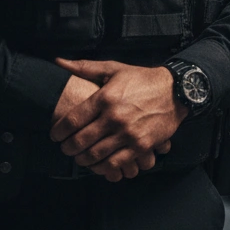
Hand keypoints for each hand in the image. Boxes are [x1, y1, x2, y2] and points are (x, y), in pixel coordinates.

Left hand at [49, 58, 186, 180]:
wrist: (175, 91)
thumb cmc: (141, 79)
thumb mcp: (113, 69)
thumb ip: (85, 67)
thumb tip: (59, 62)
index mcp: (105, 97)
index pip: (73, 120)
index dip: (59, 131)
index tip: (54, 135)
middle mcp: (114, 117)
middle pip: (81, 140)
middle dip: (68, 148)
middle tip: (64, 148)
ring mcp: (128, 133)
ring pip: (96, 154)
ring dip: (82, 159)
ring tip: (79, 157)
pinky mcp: (140, 146)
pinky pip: (116, 163)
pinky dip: (102, 167)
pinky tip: (98, 164)